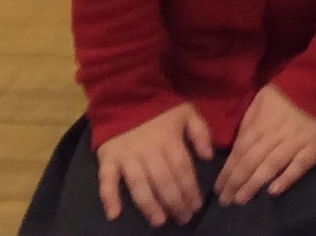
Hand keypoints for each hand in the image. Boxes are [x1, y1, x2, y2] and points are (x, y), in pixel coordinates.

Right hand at [94, 101, 211, 226]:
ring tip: (159, 220)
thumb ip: (201, 133)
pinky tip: (114, 214)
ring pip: (139, 185)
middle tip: (183, 218)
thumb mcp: (187, 112)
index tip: (196, 206)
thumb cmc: (160, 107)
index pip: (182, 170)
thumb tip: (208, 157)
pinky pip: (106, 180)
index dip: (190, 190)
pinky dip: (109, 197)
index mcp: (169, 140)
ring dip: (149, 205)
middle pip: (163, 181)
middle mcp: (148, 151)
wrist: (126, 94)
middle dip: (175, 202)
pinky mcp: (108, 159)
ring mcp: (126, 157)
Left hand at [214, 84, 315, 206]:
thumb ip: (249, 122)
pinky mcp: (314, 148)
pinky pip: (299, 166)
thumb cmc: (289, 91)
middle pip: (250, 162)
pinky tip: (273, 192)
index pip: (239, 152)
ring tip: (240, 200)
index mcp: (260, 124)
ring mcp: (295, 143)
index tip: (217, 189)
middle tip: (225, 201)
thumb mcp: (261, 99)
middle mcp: (274, 136)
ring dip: (253, 184)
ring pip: (270, 166)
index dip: (227, 171)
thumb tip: (237, 145)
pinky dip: (286, 178)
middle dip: (235, 183)